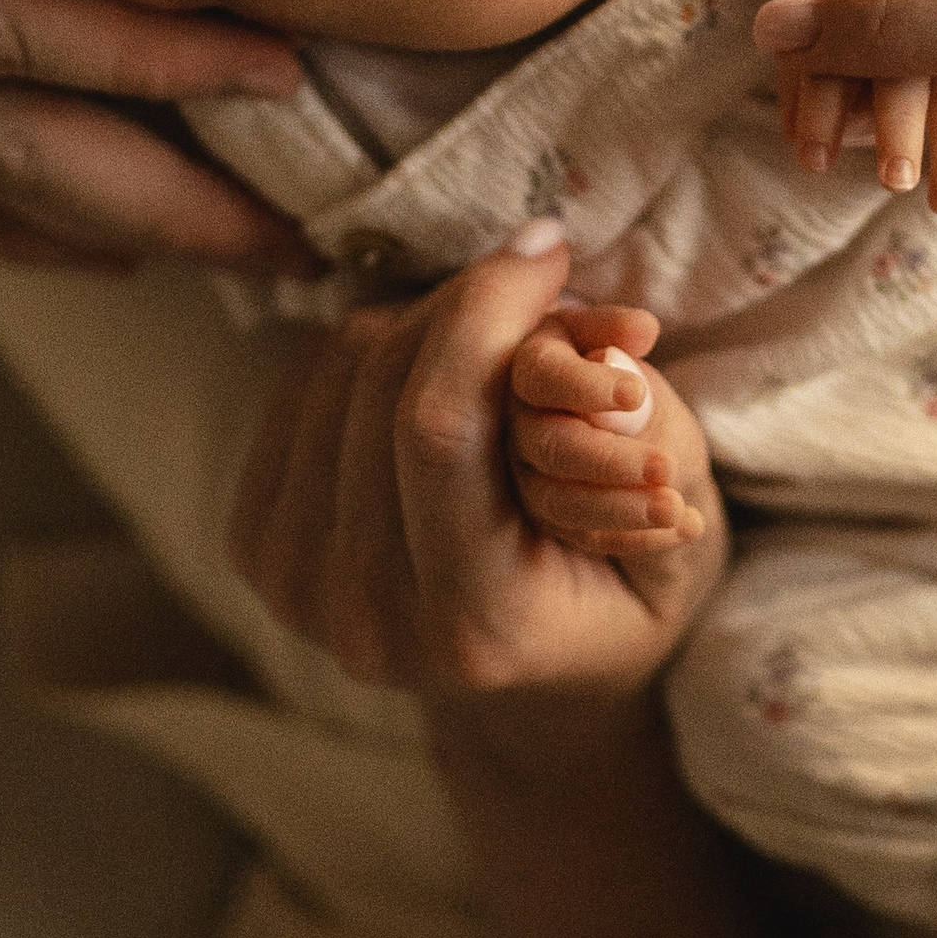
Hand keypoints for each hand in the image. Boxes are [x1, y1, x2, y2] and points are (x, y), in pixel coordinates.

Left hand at [227, 233, 730, 721]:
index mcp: (470, 625)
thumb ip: (657, 448)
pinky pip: (306, 383)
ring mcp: (292, 585)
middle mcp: (361, 614)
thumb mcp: (681, 540)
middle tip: (544, 283)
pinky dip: (379, 346)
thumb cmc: (620, 600)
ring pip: (338, 369)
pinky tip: (441, 368)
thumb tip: (614, 344)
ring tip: (504, 334)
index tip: (550, 247)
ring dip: (428, 318)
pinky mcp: (255, 545)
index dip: (487, 310)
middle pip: (380, 384)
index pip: (437, 429)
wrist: (528, 690)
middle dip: (468, 302)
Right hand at [507, 302, 714, 560]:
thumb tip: (641, 329)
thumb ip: (630, 351)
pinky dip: (641, 536)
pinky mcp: (550, 520)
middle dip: (610, 461)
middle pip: (551, 446)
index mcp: (537, 368)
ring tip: (676, 507)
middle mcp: (522, 423)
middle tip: (666, 468)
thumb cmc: (633, 396)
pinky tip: (689, 525)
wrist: (646, 451)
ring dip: (625, 509)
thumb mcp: (637, 368)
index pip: (543, 374)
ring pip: (563, 501)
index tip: (637, 393)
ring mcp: (531, 476)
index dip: (585, 385)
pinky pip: (588, 536)